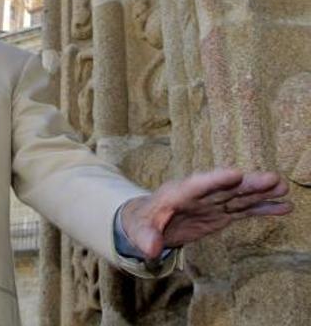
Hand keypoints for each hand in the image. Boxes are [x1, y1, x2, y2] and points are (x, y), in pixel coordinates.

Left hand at [120, 169, 291, 259]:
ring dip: (260, 192)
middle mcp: (199, 195)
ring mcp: (212, 203)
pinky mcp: (221, 213)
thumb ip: (146, 237)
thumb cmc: (142, 221)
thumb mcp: (139, 230)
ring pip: (239, 196)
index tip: (235, 174)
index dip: (215, 180)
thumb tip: (152, 250)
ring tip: (283, 187)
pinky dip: (263, 208)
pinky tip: (284, 206)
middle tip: (271, 178)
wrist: (149, 220)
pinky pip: (244, 210)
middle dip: (246, 183)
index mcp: (176, 194)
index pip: (196, 185)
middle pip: (224, 188)